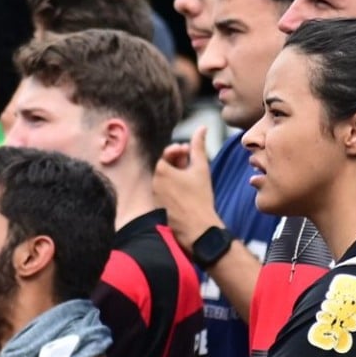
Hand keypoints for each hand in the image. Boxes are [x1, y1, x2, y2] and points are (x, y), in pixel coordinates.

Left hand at [152, 126, 219, 251]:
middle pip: (165, 167)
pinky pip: (164, 193)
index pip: (167, 154)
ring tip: (192, 181)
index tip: (190, 153)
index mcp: (160, 171)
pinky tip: (187, 194)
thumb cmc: (200, 198)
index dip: (180, 152)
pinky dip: (174, 190)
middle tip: (193, 167)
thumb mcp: (201, 168)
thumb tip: (202, 127)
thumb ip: (199, 145)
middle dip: (179, 164)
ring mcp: (154, 197)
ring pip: (164, 180)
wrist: (198, 228)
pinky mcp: (157, 207)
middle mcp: (153, 183)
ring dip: (177, 177)